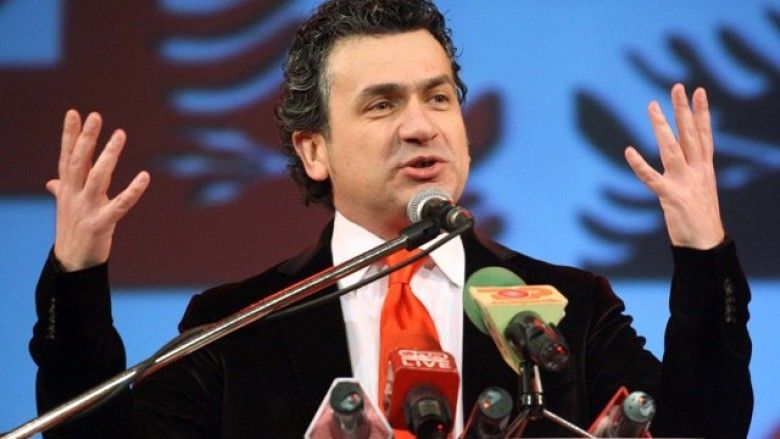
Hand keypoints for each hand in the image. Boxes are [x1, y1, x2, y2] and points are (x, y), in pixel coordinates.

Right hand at [46, 110, 149, 270]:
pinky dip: (133, 190)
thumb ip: (61, 190)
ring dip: (108, 155)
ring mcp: (86, 209)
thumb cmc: (72, 232)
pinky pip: (121, 204)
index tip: (74, 113)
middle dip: (86, 138)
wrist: (71, 265)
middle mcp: (73, 196)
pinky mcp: (101, 224)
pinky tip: (145, 176)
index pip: (67, 157)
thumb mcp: (65, 208)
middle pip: (79, 162)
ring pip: (98, 177)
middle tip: (96, 116)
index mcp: (66, 190)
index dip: (69, 135)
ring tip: (119, 134)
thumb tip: (51, 181)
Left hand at [624, 84, 724, 249]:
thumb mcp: (700, 188)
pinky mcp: (671, 197)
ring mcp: (684, 182)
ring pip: (671, 148)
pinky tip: (628, 151)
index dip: (702, 113)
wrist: (706, 244)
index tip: (699, 91)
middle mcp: (697, 171)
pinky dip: (639, 164)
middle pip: (690, 134)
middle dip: (683, 110)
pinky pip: (651, 178)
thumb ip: (692, 170)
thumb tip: (684, 156)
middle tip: (677, 87)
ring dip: (661, 126)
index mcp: (705, 168)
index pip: (704, 135)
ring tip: (652, 106)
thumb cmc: (700, 216)